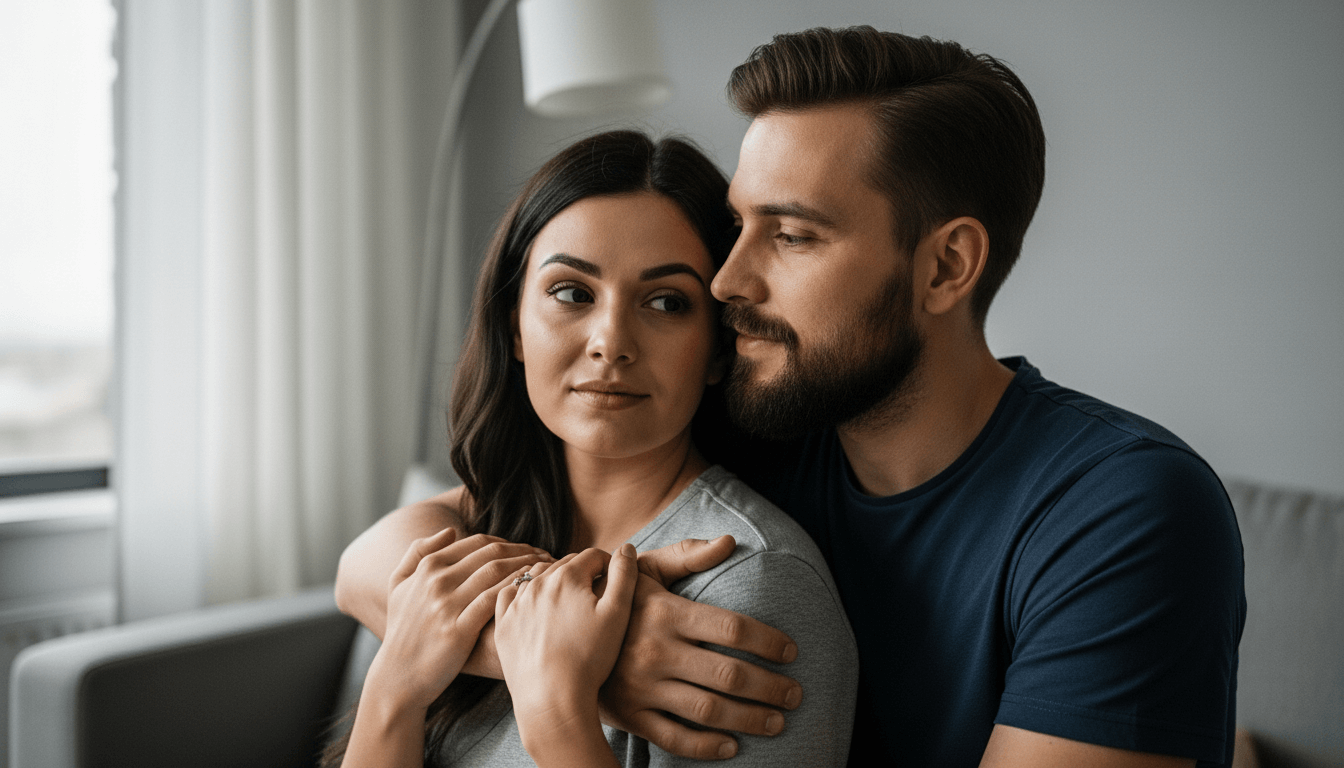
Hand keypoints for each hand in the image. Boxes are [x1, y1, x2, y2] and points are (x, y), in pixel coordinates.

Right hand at [364, 528, 552, 712]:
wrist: (399, 677)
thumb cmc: (403, 631)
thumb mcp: (398, 586)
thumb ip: (418, 552)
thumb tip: (450, 530)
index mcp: (427, 567)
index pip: (478, 542)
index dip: (508, 542)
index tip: (527, 549)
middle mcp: (436, 581)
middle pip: (492, 553)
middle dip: (524, 551)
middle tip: (546, 556)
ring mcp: (446, 605)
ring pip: (496, 572)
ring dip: (526, 566)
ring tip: (546, 571)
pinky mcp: (458, 630)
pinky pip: (493, 600)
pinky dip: (516, 590)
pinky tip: (532, 592)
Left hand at [495, 545, 638, 765]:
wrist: (552, 699)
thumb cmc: (589, 658)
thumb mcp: (617, 614)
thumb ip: (624, 574)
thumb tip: (626, 548)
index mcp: (566, 576)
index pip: (592, 556)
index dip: (608, 564)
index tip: (615, 579)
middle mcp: (536, 583)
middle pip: (564, 565)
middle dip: (581, 572)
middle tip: (595, 591)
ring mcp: (516, 604)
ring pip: (536, 578)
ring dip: (553, 581)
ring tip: (567, 599)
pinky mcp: (503, 625)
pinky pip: (508, 596)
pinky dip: (522, 594)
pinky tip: (533, 605)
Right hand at [598, 536, 803, 759]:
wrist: (558, 638)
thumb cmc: (617, 600)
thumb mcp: (645, 570)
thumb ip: (688, 556)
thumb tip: (731, 542)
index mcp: (665, 613)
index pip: (732, 628)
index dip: (769, 641)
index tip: (792, 651)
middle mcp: (655, 651)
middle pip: (729, 673)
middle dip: (771, 687)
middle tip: (796, 693)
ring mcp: (642, 688)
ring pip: (709, 710)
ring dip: (751, 719)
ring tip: (779, 721)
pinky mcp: (631, 716)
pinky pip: (676, 739)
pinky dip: (708, 747)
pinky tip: (733, 746)